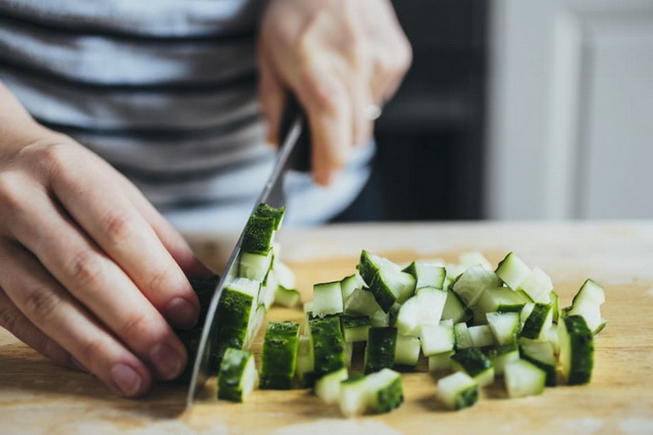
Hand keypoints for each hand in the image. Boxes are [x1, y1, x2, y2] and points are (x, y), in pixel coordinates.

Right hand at [0, 85, 211, 396]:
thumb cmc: (66, 178)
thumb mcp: (114, 188)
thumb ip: (158, 235)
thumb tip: (204, 283)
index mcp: (65, 169)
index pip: (118, 230)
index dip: (156, 275)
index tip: (187, 312)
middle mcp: (20, 202)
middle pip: (85, 272)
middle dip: (134, 322)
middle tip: (170, 357)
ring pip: (47, 305)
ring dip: (98, 349)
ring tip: (137, 378)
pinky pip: (20, 321)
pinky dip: (61, 348)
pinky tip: (94, 366)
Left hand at [258, 0, 411, 184]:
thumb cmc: (296, 9)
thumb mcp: (268, 54)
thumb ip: (272, 103)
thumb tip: (277, 140)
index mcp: (316, 67)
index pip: (331, 128)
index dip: (330, 161)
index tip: (324, 179)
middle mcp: (353, 65)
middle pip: (355, 134)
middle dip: (338, 146)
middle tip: (323, 141)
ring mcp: (379, 62)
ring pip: (369, 118)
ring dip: (351, 118)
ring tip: (334, 85)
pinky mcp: (396, 58)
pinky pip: (381, 98)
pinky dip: (365, 97)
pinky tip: (352, 71)